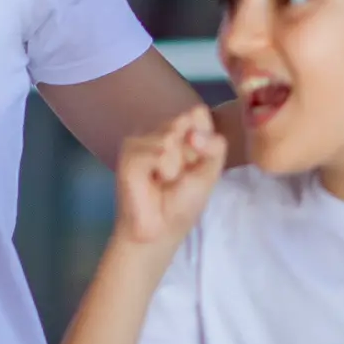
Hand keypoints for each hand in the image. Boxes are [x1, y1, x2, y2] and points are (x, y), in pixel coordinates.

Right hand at [112, 107, 228, 246]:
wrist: (161, 229)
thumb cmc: (184, 201)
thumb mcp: (211, 171)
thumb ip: (214, 145)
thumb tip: (192, 129)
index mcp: (179, 130)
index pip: (198, 113)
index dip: (204, 139)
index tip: (197, 162)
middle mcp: (158, 129)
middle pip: (184, 122)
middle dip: (190, 154)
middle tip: (178, 175)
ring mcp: (140, 139)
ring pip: (170, 138)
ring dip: (175, 166)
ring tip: (165, 181)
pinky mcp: (129, 154)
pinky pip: (158, 152)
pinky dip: (163, 170)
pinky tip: (154, 182)